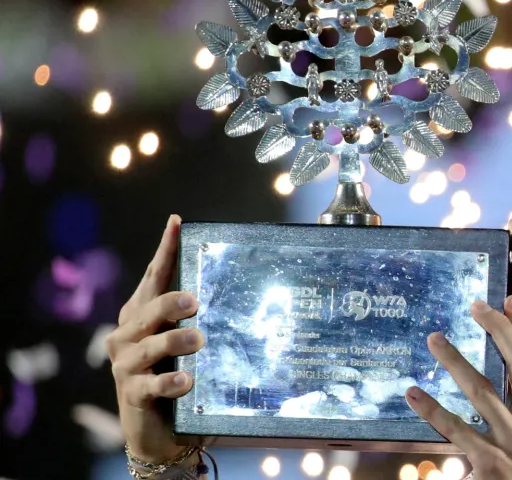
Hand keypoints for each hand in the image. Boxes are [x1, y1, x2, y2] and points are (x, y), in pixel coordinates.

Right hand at [105, 215, 204, 462]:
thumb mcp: (190, 343)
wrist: (162, 431)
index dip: (165, 250)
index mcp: (142, 315)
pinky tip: (187, 381)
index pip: (153, 277)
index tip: (177, 223)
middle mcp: (128, 335)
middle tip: (195, 300)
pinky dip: (169, 382)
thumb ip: (202, 318)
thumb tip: (242, 286)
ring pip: (147, 346)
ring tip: (198, 340)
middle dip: (169, 302)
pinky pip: (150, 386)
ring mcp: (126, 365)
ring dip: (173, 341)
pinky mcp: (132, 395)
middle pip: (147, 309)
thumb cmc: (180, 375)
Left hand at [406, 297, 511, 479]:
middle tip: (476, 305)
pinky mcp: (491, 463)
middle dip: (500, 332)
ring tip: (435, 339)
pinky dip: (433, 410)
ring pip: (482, 392)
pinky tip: (414, 394)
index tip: (510, 300)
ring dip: (456, 362)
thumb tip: (504, 381)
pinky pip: (457, 430)